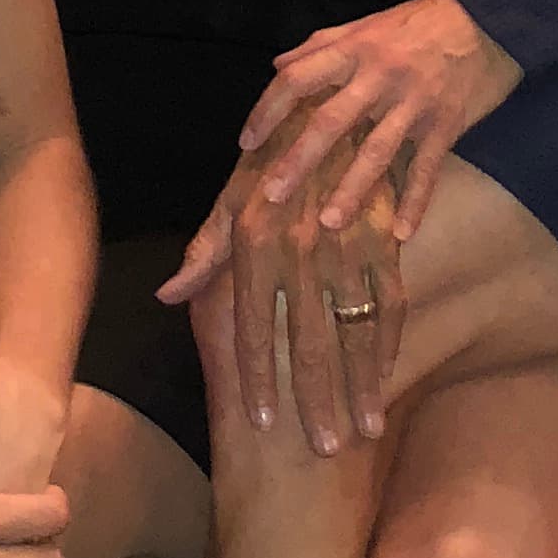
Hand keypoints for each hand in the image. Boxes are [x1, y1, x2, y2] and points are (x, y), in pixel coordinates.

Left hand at [160, 125, 407, 451]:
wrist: (330, 107)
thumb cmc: (271, 160)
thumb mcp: (231, 200)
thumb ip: (203, 252)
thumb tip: (167, 295)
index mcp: (256, 243)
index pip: (255, 327)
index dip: (258, 378)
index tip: (262, 425)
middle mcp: (301, 249)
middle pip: (309, 340)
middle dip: (315, 400)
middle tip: (323, 451)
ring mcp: (347, 245)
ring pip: (356, 330)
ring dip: (360, 384)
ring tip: (361, 432)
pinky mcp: (383, 238)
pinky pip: (391, 302)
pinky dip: (389, 345)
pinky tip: (384, 380)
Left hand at [185, 0, 520, 262]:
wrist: (491, 18)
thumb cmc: (422, 21)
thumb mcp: (367, 23)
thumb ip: (322, 44)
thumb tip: (279, 65)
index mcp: (355, 50)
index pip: (298, 79)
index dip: (268, 109)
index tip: (247, 142)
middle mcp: (379, 77)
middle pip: (331, 121)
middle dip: (299, 159)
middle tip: (272, 195)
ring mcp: (414, 104)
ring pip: (377, 151)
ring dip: (352, 189)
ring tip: (328, 222)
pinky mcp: (446, 124)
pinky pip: (428, 168)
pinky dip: (416, 201)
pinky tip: (402, 234)